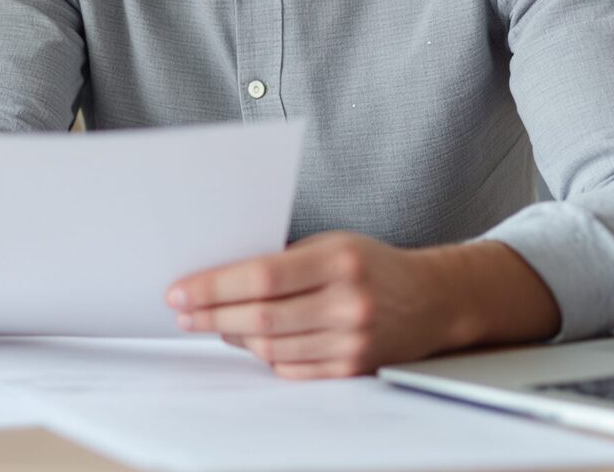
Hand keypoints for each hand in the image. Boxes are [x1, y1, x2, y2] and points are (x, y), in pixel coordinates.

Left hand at [167, 232, 558, 378]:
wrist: (433, 300)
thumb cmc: (371, 265)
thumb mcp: (331, 244)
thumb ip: (283, 260)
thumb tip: (219, 279)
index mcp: (339, 260)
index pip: (261, 276)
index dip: (214, 287)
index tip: (180, 290)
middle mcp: (349, 303)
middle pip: (261, 317)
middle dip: (212, 316)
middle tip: (183, 312)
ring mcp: (353, 341)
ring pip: (272, 347)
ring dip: (233, 337)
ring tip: (212, 324)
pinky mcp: (354, 369)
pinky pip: (292, 369)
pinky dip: (264, 356)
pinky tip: (249, 342)